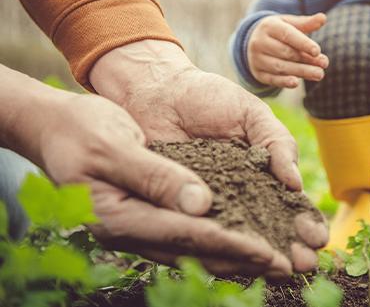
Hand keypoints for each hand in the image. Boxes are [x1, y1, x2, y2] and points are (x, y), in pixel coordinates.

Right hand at [5, 83, 290, 278]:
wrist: (57, 128)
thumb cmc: (81, 130)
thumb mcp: (113, 146)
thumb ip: (154, 176)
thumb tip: (200, 205)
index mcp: (119, 218)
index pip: (187, 235)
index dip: (232, 244)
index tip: (270, 253)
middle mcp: (132, 230)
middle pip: (197, 250)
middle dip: (245, 260)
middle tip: (287, 267)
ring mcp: (140, 226)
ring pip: (196, 247)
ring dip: (238, 254)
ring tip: (276, 261)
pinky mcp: (148, 215)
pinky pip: (189, 234)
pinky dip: (220, 238)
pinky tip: (246, 239)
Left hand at [89, 40, 327, 272]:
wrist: (157, 91)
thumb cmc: (208, 97)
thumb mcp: (251, 114)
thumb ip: (277, 143)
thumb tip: (296, 185)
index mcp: (261, 172)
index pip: (288, 204)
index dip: (304, 221)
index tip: (318, 237)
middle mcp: (238, 194)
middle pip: (268, 229)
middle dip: (289, 248)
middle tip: (304, 264)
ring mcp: (208, 204)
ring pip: (237, 237)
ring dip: (259, 255)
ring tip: (278, 270)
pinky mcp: (178, 209)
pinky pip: (199, 231)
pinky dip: (216, 246)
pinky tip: (234, 259)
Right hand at [248, 13, 328, 87]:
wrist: (253, 42)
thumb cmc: (278, 31)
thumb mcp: (289, 24)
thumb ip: (306, 23)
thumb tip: (323, 18)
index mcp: (269, 26)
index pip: (287, 35)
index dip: (303, 43)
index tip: (317, 51)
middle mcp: (260, 42)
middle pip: (286, 53)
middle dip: (306, 59)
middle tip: (324, 64)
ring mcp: (257, 59)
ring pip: (280, 67)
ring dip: (301, 71)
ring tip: (319, 74)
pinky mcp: (258, 73)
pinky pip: (272, 79)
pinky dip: (284, 82)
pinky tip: (296, 83)